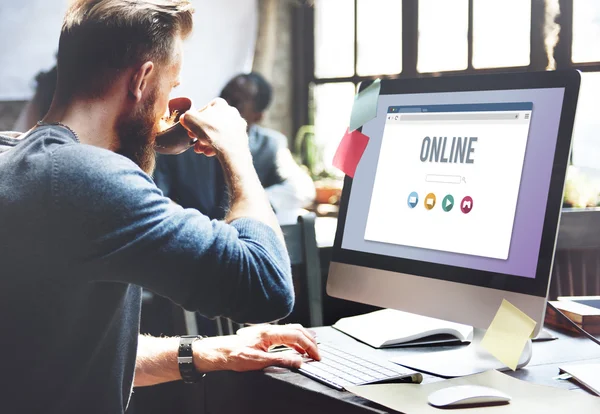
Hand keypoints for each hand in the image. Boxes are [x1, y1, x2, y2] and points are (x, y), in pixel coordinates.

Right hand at [179, 98, 248, 157]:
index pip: (204, 109)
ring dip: (207, 142)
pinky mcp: (242, 138)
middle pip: (211, 123)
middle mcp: (232, 112)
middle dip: (201, 133)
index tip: (190, 128)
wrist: (231, 149)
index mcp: (220, 104)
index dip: (195, 120)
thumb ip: (186, 116)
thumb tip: (185, 118)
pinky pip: (226, 141)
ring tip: (200, 149)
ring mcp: (238, 125)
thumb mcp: (190, 119)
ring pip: (218, 133)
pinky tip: (209, 153)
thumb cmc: (211, 131)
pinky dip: (217, 147)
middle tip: (194, 141)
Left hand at [193, 324, 319, 372]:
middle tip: (317, 354)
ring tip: (311, 350)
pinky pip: (285, 334)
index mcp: (269, 333)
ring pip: (292, 330)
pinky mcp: (265, 335)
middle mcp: (269, 329)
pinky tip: (296, 348)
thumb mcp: (258, 361)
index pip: (296, 336)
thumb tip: (298, 361)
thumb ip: (280, 360)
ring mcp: (267, 330)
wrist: (220, 352)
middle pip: (297, 330)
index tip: (316, 356)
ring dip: (303, 339)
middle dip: (310, 341)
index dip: (309, 346)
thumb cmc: (234, 355)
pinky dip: (295, 340)